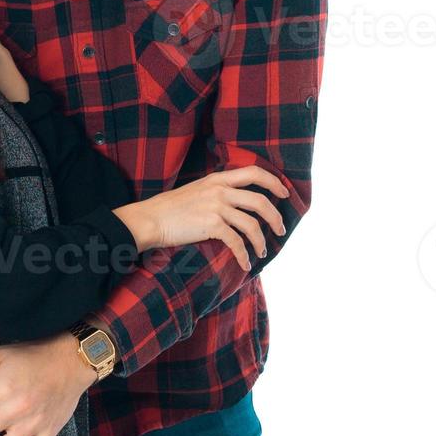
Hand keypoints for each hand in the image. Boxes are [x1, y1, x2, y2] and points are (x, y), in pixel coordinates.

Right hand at [113, 166, 290, 271]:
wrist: (151, 218)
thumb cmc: (170, 208)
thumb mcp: (197, 190)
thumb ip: (217, 191)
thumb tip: (238, 202)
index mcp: (218, 178)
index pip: (254, 172)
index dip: (274, 182)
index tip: (284, 193)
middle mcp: (220, 190)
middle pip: (260, 201)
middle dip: (275, 217)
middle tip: (280, 229)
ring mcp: (216, 207)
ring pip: (252, 224)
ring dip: (261, 241)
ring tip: (262, 251)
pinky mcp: (211, 225)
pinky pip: (236, 242)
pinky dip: (243, 255)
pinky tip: (245, 263)